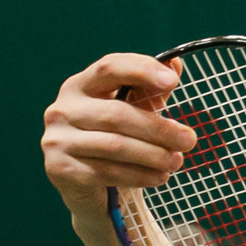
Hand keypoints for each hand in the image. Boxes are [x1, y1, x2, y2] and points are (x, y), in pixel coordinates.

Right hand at [42, 54, 196, 219]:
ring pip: (115, 145)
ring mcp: (57, 139)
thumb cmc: (113, 136)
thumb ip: (149, 90)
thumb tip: (175, 64)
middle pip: (117, 114)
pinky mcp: (59, 169)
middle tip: (189, 140)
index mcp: (80, 85)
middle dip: (159, 129)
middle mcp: (62, 109)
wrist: (84, 182)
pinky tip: (159, 177)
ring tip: (176, 161)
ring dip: (153, 155)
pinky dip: (140, 175)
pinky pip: (108, 172)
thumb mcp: (131, 110)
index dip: (142, 71)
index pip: (109, 68)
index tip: (173, 82)